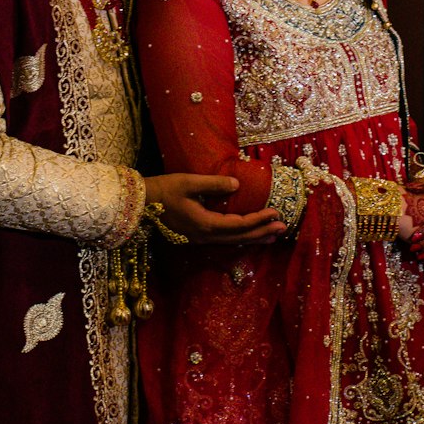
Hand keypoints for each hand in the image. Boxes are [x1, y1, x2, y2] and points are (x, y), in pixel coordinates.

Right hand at [143, 173, 286, 245]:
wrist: (141, 204)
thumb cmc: (164, 190)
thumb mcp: (189, 182)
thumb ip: (214, 184)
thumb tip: (237, 185)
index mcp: (205, 224)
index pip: (239, 225)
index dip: (259, 220)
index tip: (276, 213)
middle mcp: (205, 236)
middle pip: (240, 238)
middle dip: (262, 233)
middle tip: (283, 228)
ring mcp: (200, 239)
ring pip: (233, 241)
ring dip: (254, 238)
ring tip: (272, 236)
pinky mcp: (197, 237)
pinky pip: (225, 240)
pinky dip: (241, 238)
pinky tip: (247, 236)